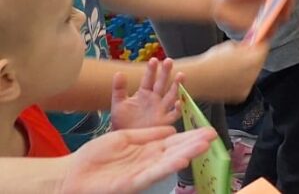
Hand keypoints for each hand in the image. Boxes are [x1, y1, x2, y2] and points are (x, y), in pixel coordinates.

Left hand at [59, 125, 216, 193]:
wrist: (69, 175)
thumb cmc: (93, 157)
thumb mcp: (123, 138)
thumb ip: (146, 135)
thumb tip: (171, 130)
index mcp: (146, 149)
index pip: (173, 141)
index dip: (190, 136)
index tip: (208, 130)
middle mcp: (148, 161)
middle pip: (175, 151)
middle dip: (194, 144)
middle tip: (213, 136)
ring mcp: (141, 173)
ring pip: (168, 162)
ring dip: (187, 154)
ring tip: (204, 145)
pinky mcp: (131, 184)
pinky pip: (152, 174)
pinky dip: (166, 167)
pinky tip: (181, 160)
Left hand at [110, 59, 181, 129]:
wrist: (126, 140)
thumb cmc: (122, 122)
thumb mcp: (118, 104)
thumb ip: (119, 89)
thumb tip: (118, 72)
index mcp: (144, 93)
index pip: (149, 79)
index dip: (151, 70)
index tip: (153, 60)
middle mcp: (155, 99)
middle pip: (162, 84)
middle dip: (166, 73)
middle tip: (169, 61)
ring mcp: (161, 109)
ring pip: (171, 95)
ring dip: (177, 85)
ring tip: (181, 75)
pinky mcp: (165, 121)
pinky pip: (174, 114)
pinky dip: (178, 108)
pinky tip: (178, 102)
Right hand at [185, 40, 266, 101]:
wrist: (197, 79)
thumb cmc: (210, 62)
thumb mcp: (229, 46)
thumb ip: (244, 47)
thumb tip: (250, 45)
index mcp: (252, 59)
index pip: (264, 48)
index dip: (259, 45)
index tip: (257, 44)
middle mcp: (253, 74)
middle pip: (259, 62)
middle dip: (253, 58)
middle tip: (242, 56)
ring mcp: (248, 86)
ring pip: (253, 75)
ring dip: (247, 71)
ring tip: (232, 68)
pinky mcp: (241, 95)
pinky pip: (245, 85)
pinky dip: (240, 82)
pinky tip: (229, 78)